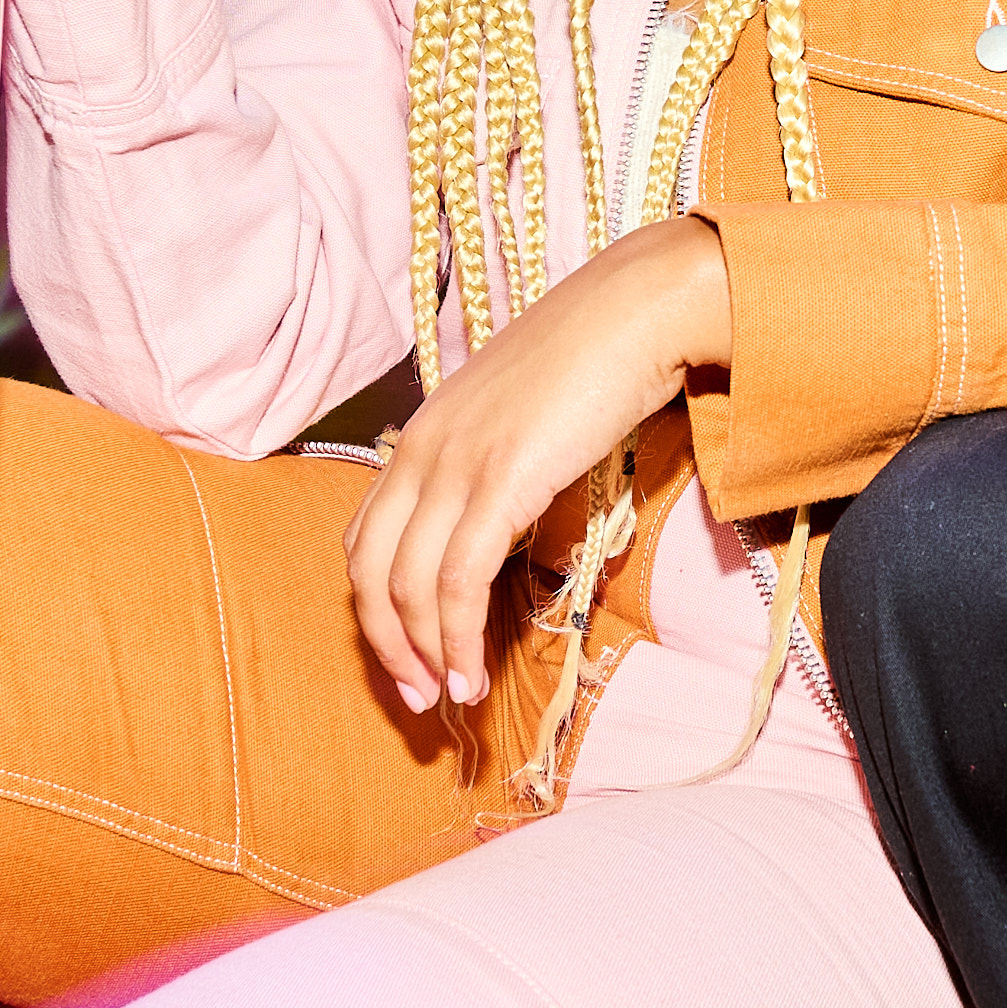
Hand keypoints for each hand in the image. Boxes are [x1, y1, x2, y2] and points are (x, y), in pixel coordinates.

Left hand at [344, 219, 734, 709]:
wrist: (640, 308)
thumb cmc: (598, 357)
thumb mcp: (523, 416)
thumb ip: (496, 465)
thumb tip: (503, 525)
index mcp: (421, 433)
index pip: (365, 538)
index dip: (377, 611)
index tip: (410, 659)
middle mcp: (421, 448)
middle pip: (368, 571)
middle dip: (387, 647)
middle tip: (419, 699)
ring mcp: (455, 463)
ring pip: (406, 586)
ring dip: (425, 655)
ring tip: (454, 696)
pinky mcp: (499, 481)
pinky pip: (456, 580)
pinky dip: (456, 637)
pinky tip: (474, 672)